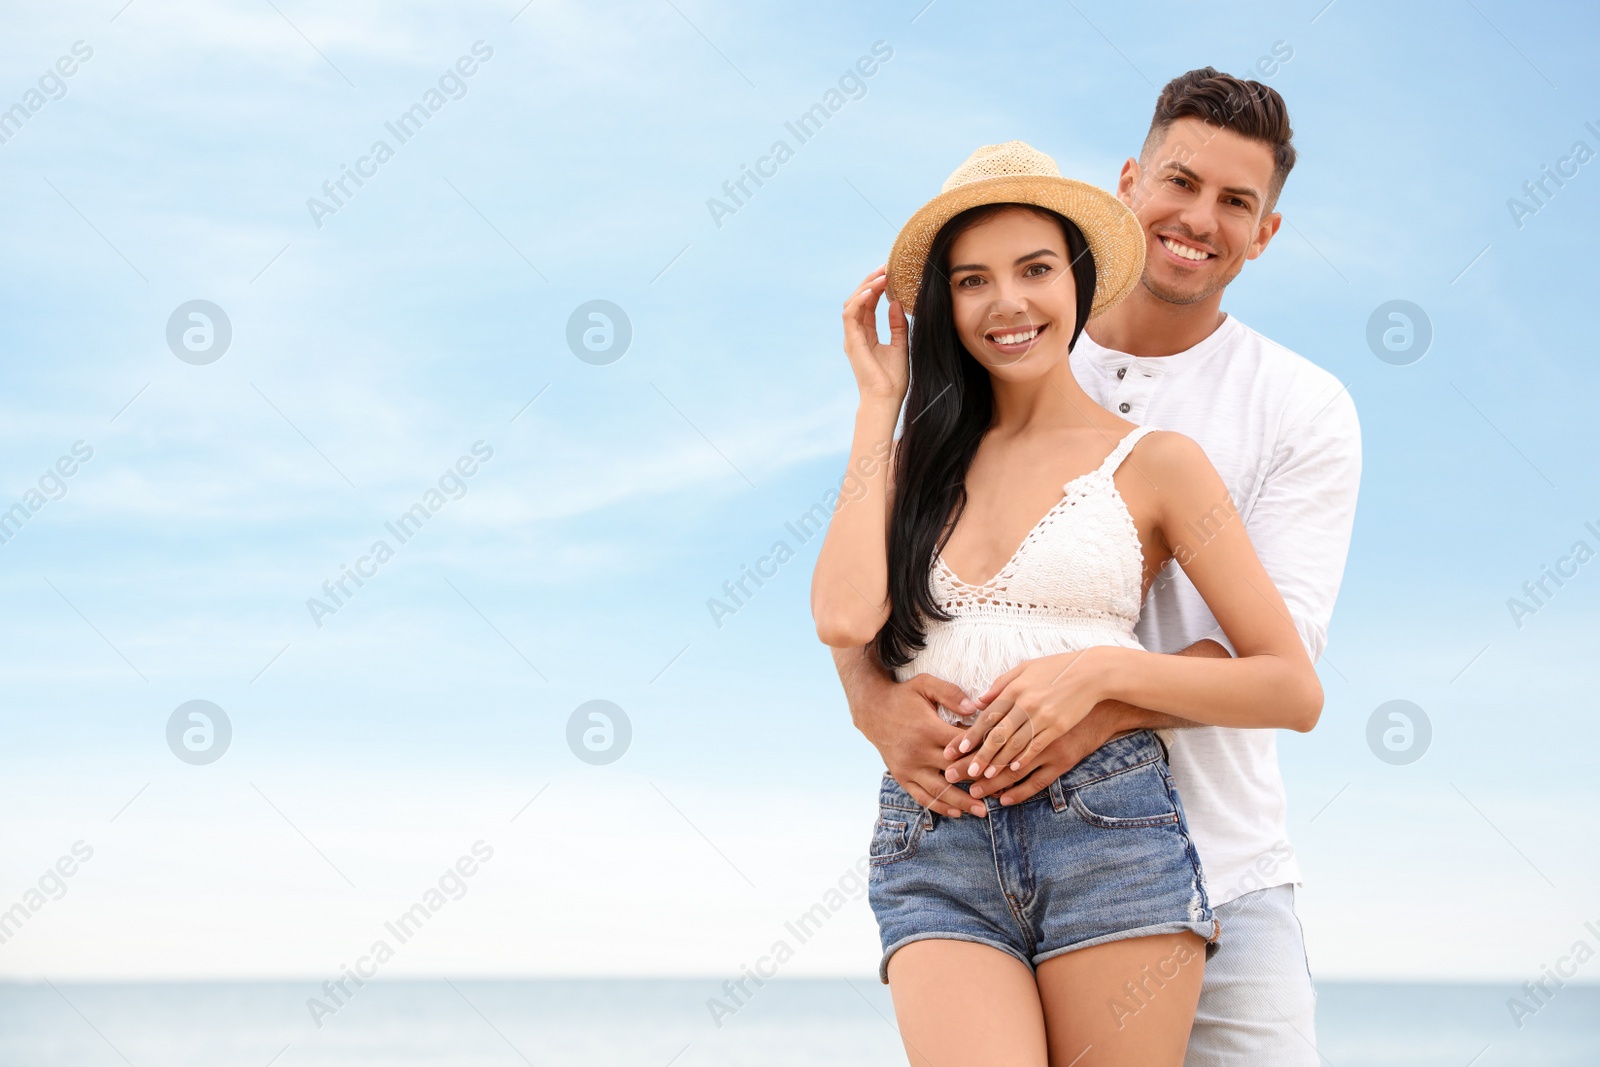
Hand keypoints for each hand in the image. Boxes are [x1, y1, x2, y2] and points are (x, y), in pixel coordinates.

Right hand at [841, 265, 907, 404]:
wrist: (886, 399)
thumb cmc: (893, 380)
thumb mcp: (901, 346)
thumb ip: (897, 325)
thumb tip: (896, 303)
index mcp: (866, 335)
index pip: (868, 304)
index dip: (877, 287)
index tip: (890, 273)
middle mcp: (856, 334)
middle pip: (858, 300)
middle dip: (870, 282)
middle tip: (886, 267)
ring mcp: (852, 337)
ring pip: (852, 303)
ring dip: (866, 287)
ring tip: (882, 275)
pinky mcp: (851, 341)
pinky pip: (851, 314)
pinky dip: (860, 300)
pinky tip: (874, 290)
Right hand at [853, 672, 988, 818]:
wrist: (872, 709)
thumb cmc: (903, 696)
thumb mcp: (925, 685)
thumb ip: (951, 693)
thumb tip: (975, 708)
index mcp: (928, 729)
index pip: (962, 746)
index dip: (982, 753)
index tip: (1001, 761)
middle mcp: (918, 752)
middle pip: (954, 772)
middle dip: (978, 783)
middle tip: (1000, 793)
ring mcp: (909, 767)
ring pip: (939, 790)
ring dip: (961, 803)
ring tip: (982, 811)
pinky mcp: (901, 776)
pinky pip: (921, 796)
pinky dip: (939, 806)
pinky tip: (956, 813)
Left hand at [942, 649, 1107, 781]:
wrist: (1092, 673)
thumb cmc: (1057, 669)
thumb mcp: (1026, 668)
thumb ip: (1001, 684)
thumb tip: (979, 702)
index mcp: (1015, 688)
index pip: (987, 716)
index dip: (972, 735)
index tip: (958, 749)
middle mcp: (1026, 703)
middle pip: (998, 735)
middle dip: (980, 755)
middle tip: (966, 772)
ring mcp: (1043, 717)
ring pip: (1015, 745)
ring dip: (998, 763)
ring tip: (984, 777)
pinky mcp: (1058, 727)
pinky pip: (1037, 747)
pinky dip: (1024, 759)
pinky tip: (1014, 770)